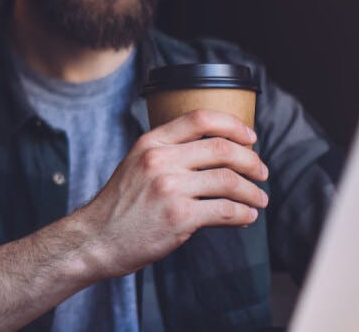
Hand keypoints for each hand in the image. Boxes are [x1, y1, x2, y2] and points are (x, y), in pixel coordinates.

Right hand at [74, 109, 268, 277]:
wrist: (97, 239)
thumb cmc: (120, 206)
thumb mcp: (136, 165)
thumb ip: (169, 155)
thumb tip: (216, 156)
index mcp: (150, 143)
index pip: (199, 118)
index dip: (232, 124)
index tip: (249, 136)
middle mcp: (160, 160)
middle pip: (222, 148)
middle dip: (251, 160)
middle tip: (261, 172)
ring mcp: (169, 188)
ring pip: (229, 180)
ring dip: (253, 192)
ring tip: (259, 200)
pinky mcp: (179, 217)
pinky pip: (226, 210)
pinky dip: (243, 214)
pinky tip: (246, 217)